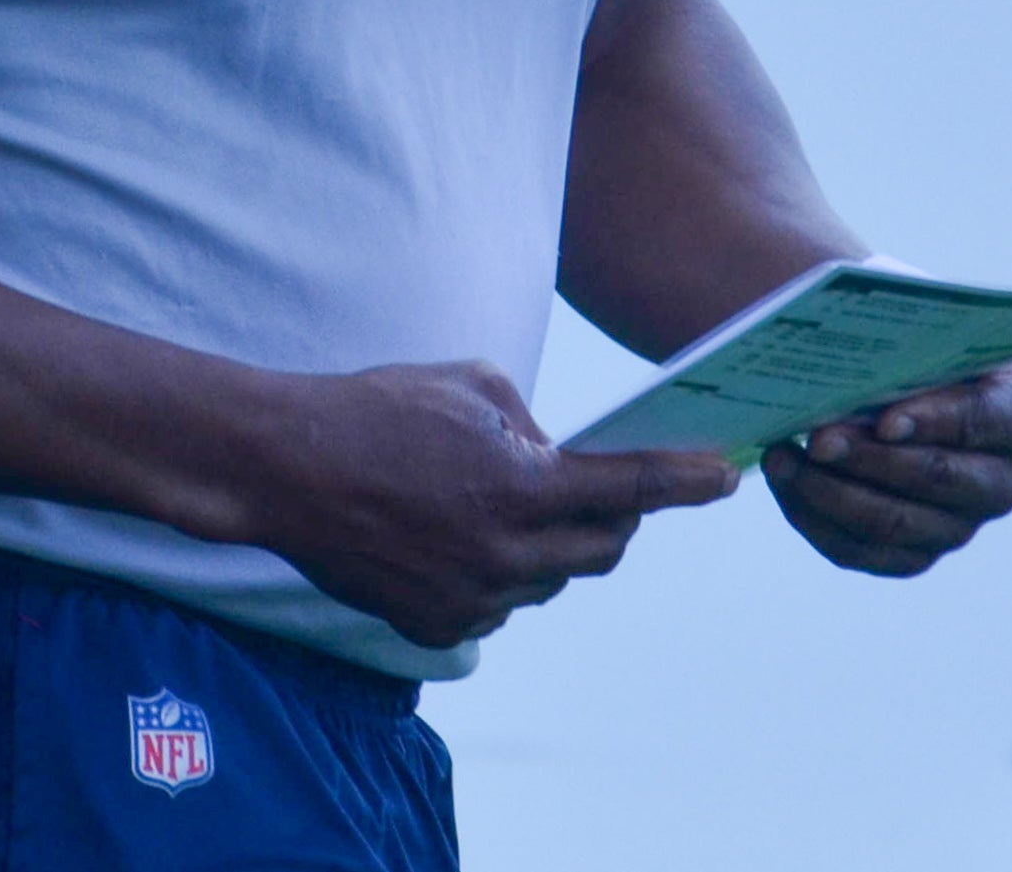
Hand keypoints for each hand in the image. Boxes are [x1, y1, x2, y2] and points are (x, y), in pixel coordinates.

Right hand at [243, 359, 736, 650]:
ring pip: (548, 579)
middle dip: (617, 519)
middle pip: (603, 550)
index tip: (726, 477)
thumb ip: (531, 424)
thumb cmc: (374, 410)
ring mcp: (473, 600)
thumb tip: (559, 455)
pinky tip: (452, 537)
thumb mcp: (468, 384)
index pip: (631, 491)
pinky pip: (498, 605)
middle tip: (607, 490)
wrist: (285, 467)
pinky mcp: (438, 627)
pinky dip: (495, 573)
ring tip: (495, 504)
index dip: (685, 483)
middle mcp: (506, 555)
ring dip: (546, 544)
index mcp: (521, 488)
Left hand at [763, 364, 1011, 574]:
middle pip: (938, 479)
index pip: (985, 422)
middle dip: (871, 459)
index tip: (885, 420)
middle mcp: (1000, 483)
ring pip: (895, 524)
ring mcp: (958, 526)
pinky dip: (815, 518)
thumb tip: (845, 369)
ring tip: (784, 456)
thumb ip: (907, 348)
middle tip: (818, 438)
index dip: (936, 422)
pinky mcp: (913, 554)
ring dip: (832, 492)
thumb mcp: (925, 337)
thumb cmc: (918, 351)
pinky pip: (862, 551)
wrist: (905, 386)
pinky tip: (785, 480)